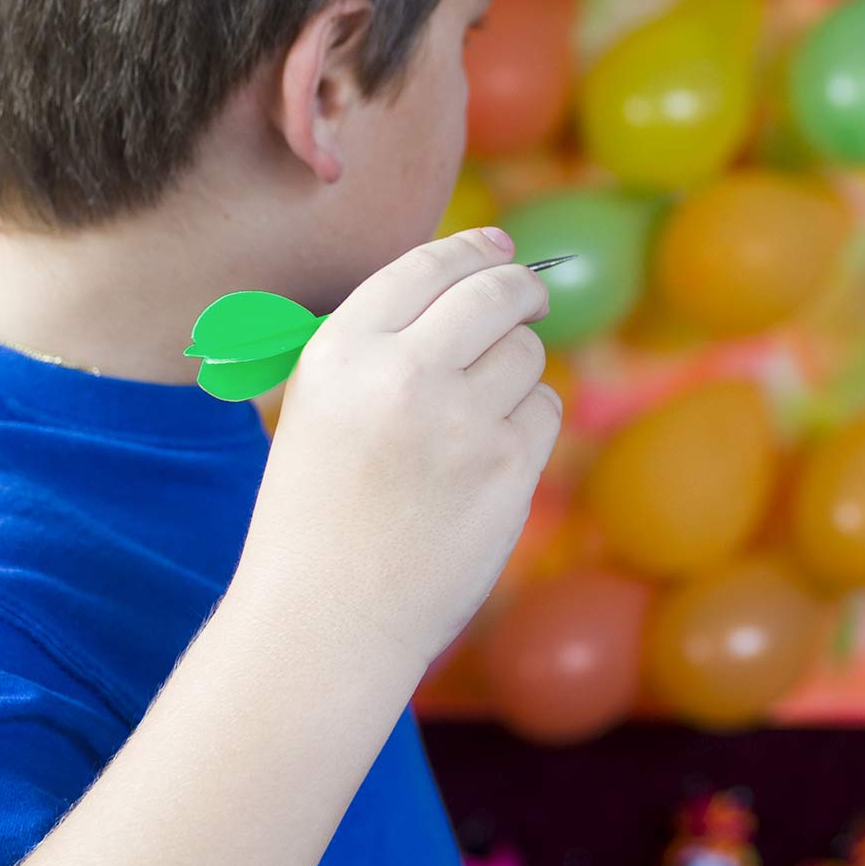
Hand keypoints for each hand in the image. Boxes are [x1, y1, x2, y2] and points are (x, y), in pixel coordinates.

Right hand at [236, 228, 560, 670]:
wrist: (327, 619)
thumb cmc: (317, 511)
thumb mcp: (320, 403)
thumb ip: (384, 340)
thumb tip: (475, 274)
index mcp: (342, 351)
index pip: (427, 266)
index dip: (474, 248)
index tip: (500, 247)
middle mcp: (402, 373)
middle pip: (495, 293)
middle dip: (521, 287)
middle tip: (530, 294)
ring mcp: (461, 421)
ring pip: (528, 352)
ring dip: (518, 367)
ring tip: (479, 411)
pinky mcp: (508, 468)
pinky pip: (547, 408)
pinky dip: (531, 421)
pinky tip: (492, 455)